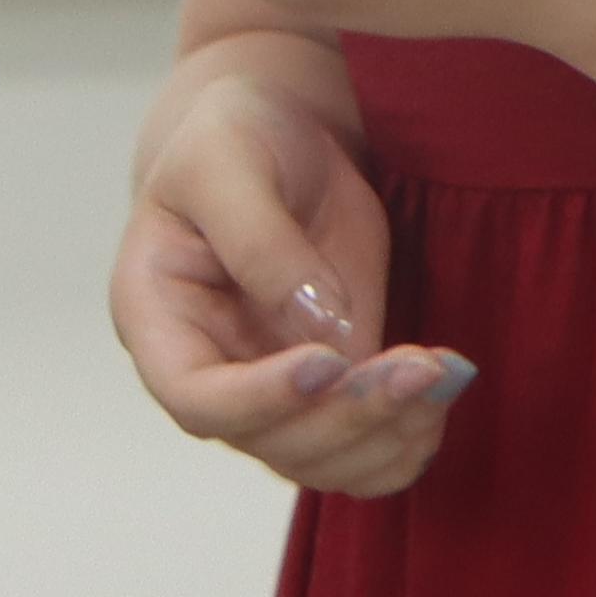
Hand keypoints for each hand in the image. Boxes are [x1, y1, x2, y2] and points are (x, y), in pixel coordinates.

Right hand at [113, 59, 473, 496]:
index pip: (195, 396)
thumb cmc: (235, 136)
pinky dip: (409, 439)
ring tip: (439, 372)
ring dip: (388, 436)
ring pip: (323, 463)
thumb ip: (260, 240)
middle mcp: (208, 368)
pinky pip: (367, 454)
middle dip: (349, 416)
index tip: (329, 360)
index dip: (260, 398)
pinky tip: (439, 387)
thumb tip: (318, 327)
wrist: (279, 133)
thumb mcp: (230, 162)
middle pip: (269, 442)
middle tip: (419, 365)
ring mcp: (270, 388)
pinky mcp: (329, 389)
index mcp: (156, 314)